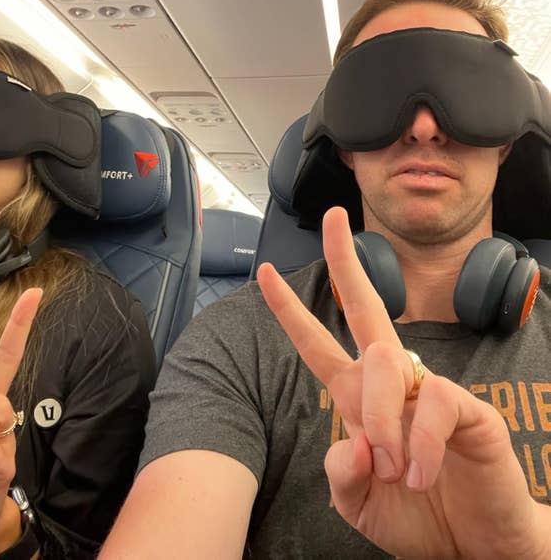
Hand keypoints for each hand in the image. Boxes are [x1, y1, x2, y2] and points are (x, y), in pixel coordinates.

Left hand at [257, 207, 548, 559]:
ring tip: (394, 470)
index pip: (317, 343)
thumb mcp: (359, 504)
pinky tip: (421, 473)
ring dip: (380, 419)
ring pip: (384, 362)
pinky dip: (419, 444)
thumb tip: (349, 443)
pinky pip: (433, 402)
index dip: (289, 311)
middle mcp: (390, 383)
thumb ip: (341, 475)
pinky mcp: (467, 408)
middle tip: (335, 217)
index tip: (267, 272)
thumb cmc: (416, 516)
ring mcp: (428, 390)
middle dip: (345, 261)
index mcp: (357, 398)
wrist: (477, 547)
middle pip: (364, 307)